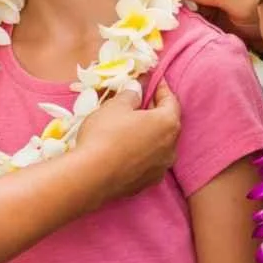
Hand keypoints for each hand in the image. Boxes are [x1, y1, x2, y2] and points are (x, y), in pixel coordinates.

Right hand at [77, 83, 180, 201]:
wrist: (91, 176)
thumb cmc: (105, 134)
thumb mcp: (116, 105)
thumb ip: (132, 94)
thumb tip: (138, 89)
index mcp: (168, 124)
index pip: (171, 100)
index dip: (161, 87)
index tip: (153, 79)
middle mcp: (171, 147)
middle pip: (167, 123)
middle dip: (154, 110)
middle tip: (140, 100)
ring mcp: (161, 168)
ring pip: (159, 144)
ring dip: (149, 133)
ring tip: (131, 125)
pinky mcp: (148, 182)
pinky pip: (149, 161)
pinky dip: (142, 151)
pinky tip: (126, 147)